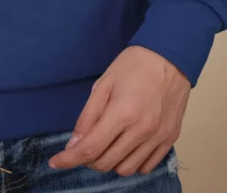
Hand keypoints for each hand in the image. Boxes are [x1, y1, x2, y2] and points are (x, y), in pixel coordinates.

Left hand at [48, 46, 189, 176]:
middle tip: (83, 145)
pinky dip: (130, 162)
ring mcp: (158, 137)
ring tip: (105, 144)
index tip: (56, 162)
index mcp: (123, 112)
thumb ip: (88, 116)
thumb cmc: (133, 66)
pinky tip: (124, 147)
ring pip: (126, 169)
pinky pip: (146, 167)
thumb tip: (74, 143)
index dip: (69, 159)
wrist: (170, 58)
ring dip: (109, 162)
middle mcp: (142, 130)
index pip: (91, 148)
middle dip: (88, 159)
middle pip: (106, 162)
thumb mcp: (103, 84)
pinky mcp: (169, 139)